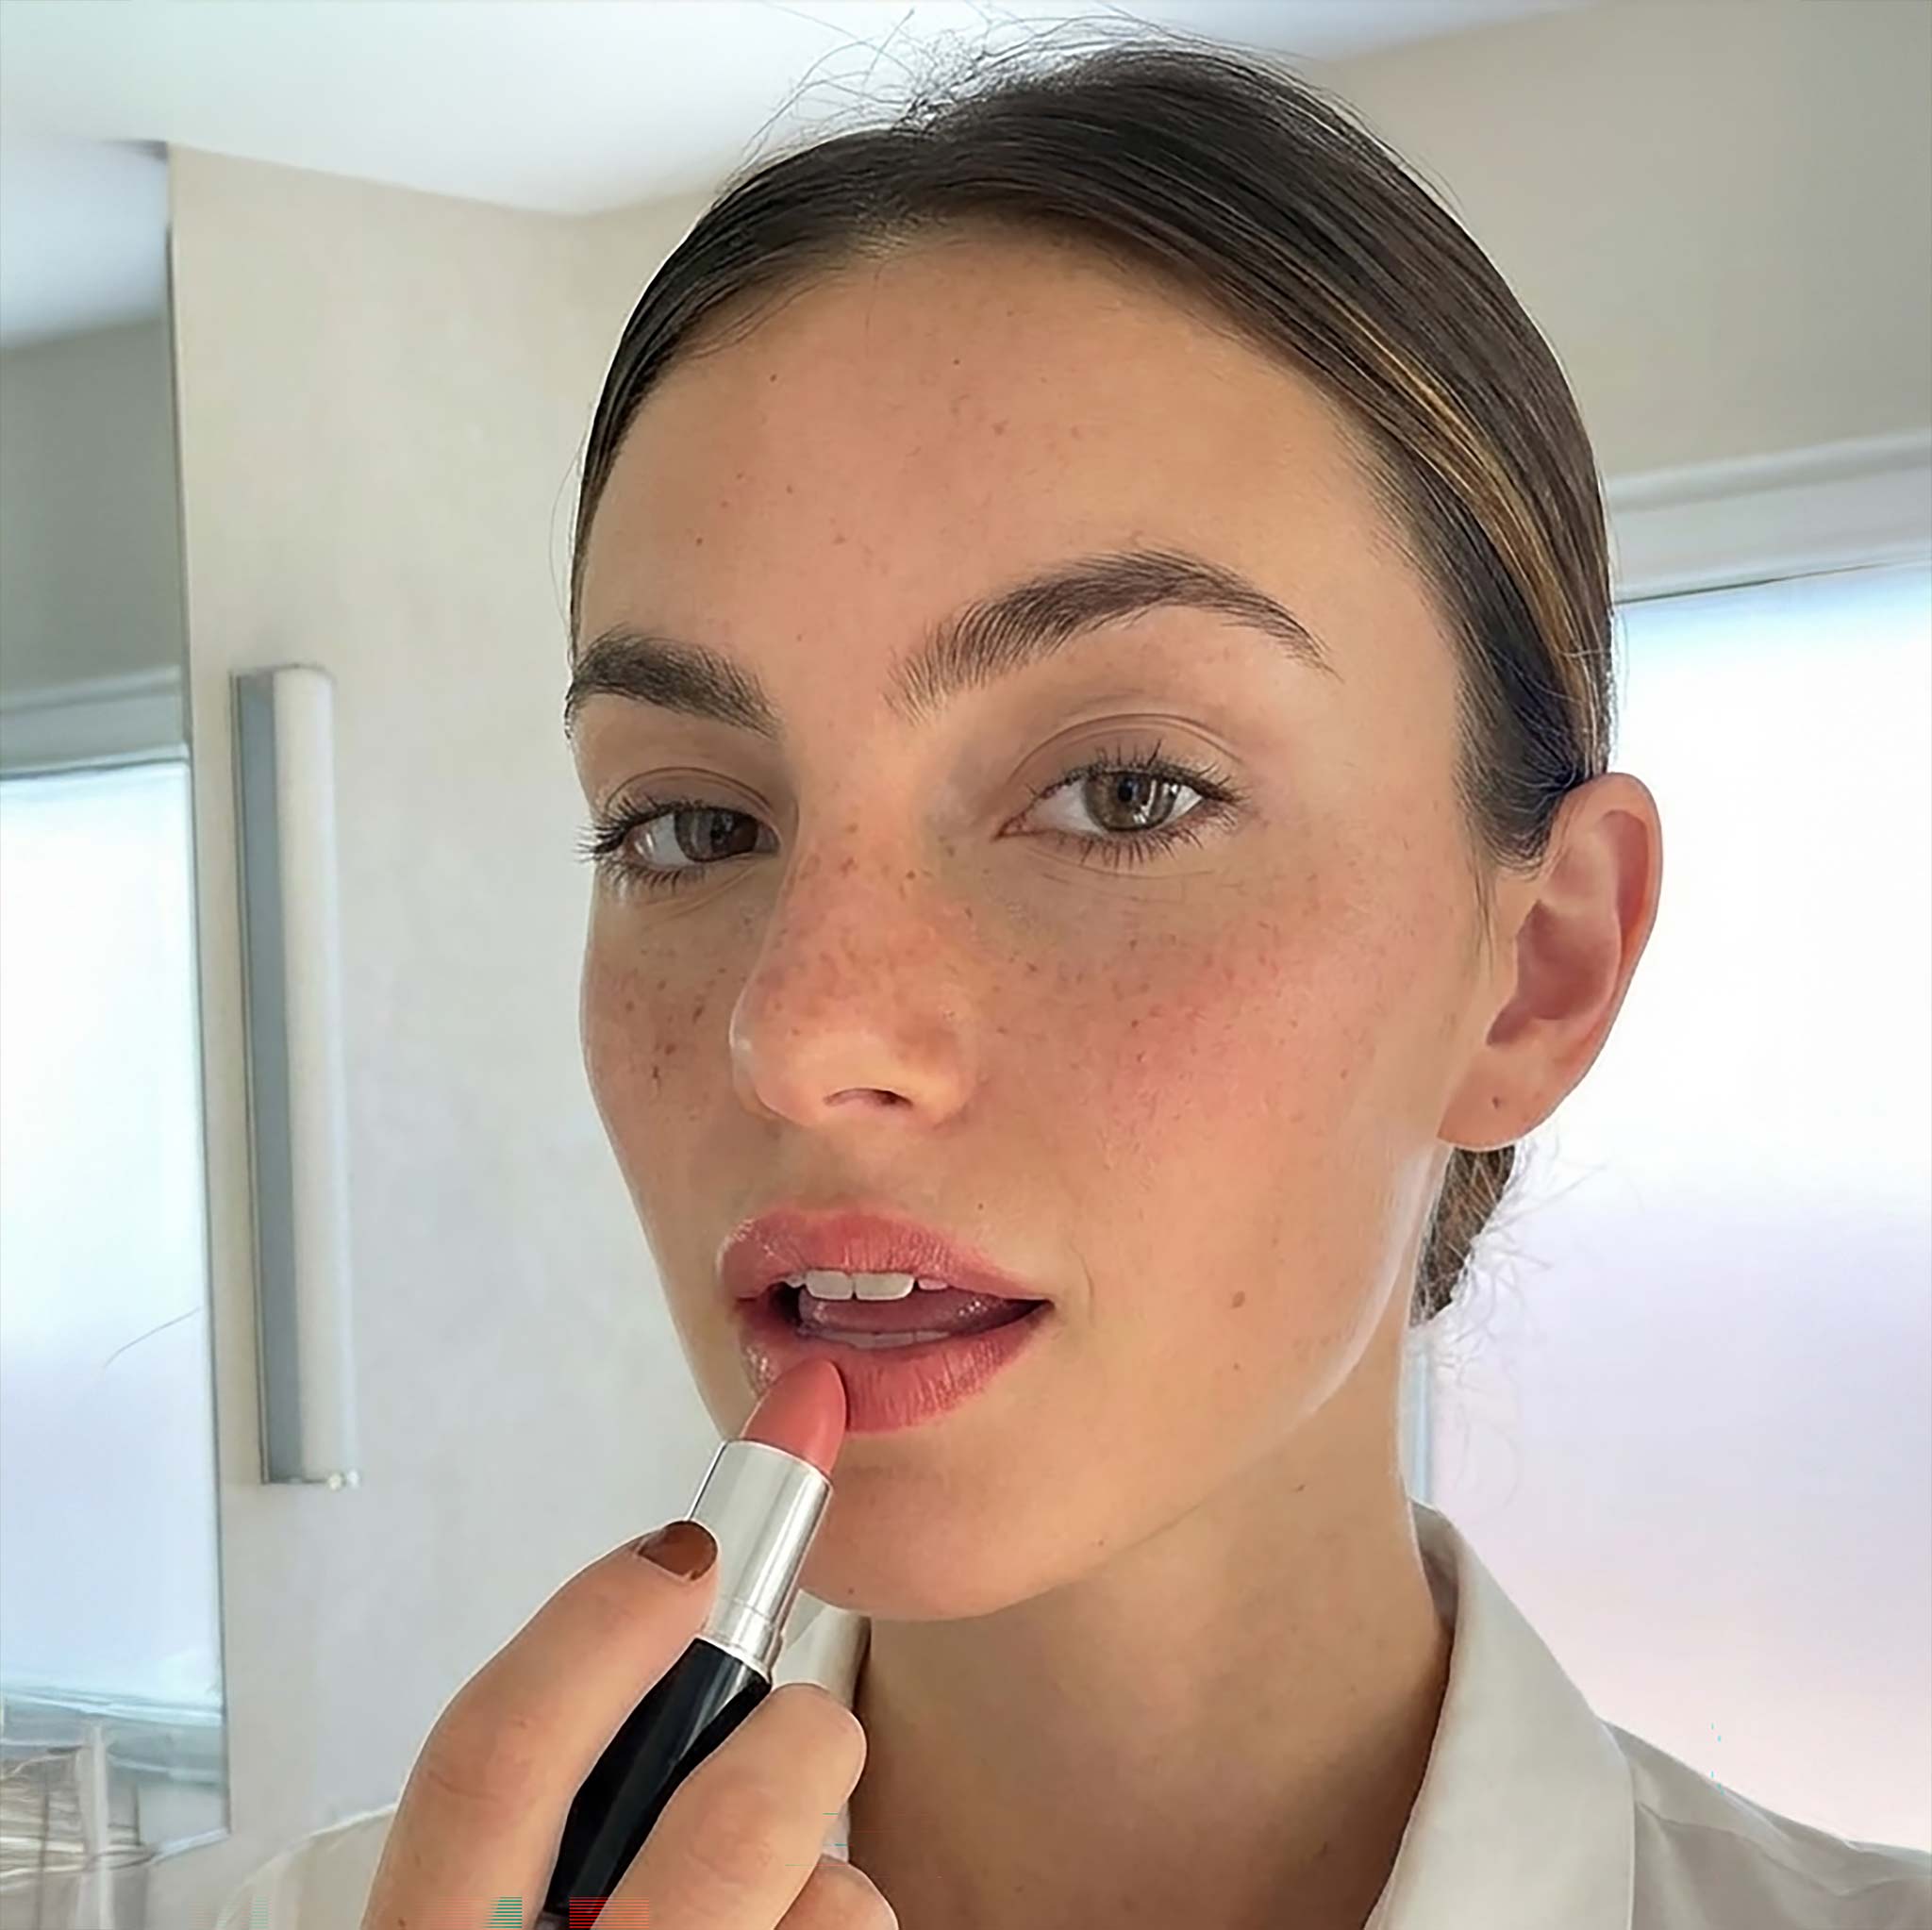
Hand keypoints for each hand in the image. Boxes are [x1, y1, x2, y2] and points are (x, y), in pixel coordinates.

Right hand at [361, 1522, 894, 1927]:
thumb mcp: (479, 1923)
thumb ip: (530, 1834)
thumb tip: (645, 1654)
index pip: (487, 1761)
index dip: (592, 1627)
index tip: (683, 1547)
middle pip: (725, 1826)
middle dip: (790, 1739)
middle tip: (799, 1729)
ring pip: (830, 1904)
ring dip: (829, 1876)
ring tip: (780, 1907)